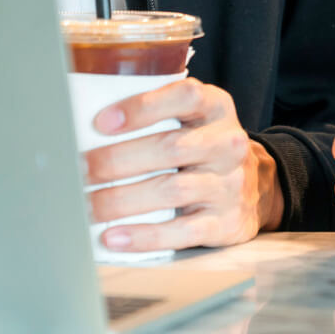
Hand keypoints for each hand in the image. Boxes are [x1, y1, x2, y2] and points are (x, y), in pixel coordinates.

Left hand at [85, 78, 284, 252]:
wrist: (256, 187)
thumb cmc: (204, 147)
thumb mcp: (195, 118)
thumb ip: (157, 111)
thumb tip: (81, 116)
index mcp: (217, 108)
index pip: (187, 97)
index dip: (144, 107)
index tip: (102, 122)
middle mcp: (228, 144)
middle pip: (171, 148)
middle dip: (116, 160)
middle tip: (78, 171)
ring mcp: (229, 184)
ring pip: (172, 190)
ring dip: (121, 200)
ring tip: (85, 206)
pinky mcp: (226, 221)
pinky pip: (183, 231)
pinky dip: (144, 236)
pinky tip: (114, 236)